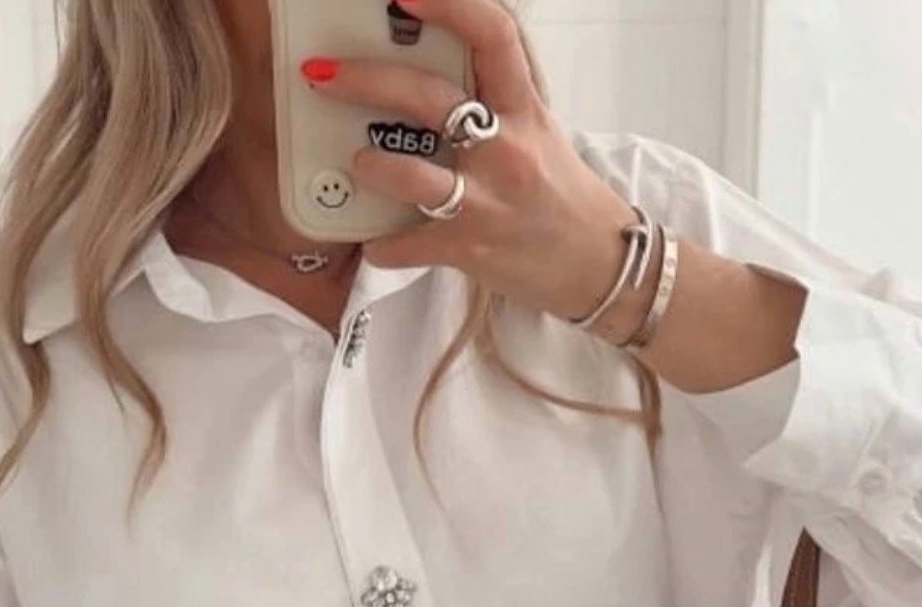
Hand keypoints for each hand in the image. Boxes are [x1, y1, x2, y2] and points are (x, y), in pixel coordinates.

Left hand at [300, 0, 639, 322]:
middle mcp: (505, 149)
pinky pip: (407, 245)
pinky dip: (382, 245)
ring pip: (413, 176)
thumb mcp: (539, 131)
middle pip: (430, 99)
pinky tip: (375, 240)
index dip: (449, 5)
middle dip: (366, 80)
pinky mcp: (469, 249)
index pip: (492, 36)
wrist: (598, 266)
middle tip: (323, 74)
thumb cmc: (562, 196)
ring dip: (372, 166)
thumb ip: (496, 98)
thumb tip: (438, 64)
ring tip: (355, 160)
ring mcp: (485, 202)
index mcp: (524, 109)